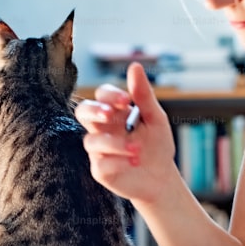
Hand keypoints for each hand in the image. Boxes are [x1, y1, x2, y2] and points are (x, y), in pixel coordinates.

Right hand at [74, 62, 177, 204]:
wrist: (161, 178)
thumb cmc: (156, 145)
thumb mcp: (155, 119)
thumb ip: (143, 95)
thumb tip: (134, 66)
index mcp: (115, 113)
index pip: (101, 96)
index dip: (109, 95)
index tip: (126, 100)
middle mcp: (102, 129)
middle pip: (82, 112)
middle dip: (93, 111)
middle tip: (109, 114)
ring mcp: (99, 150)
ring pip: (92, 141)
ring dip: (115, 143)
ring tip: (138, 151)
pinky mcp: (100, 171)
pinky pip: (100, 164)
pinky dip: (117, 162)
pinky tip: (133, 163)